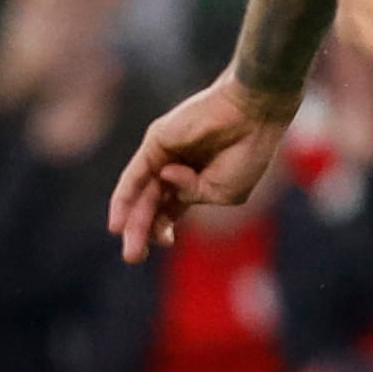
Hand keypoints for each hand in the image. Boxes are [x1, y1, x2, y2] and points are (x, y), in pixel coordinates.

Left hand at [111, 80, 294, 259]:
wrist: (254, 114)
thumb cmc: (248, 152)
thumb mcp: (224, 192)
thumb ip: (193, 196)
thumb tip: (166, 178)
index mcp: (199, 181)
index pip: (171, 208)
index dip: (164, 227)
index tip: (168, 242)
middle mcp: (178, 168)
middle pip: (152, 204)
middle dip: (143, 232)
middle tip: (133, 257)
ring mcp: (165, 154)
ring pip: (142, 193)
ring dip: (133, 221)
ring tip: (127, 245)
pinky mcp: (156, 141)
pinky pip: (135, 174)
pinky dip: (125, 197)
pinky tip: (119, 221)